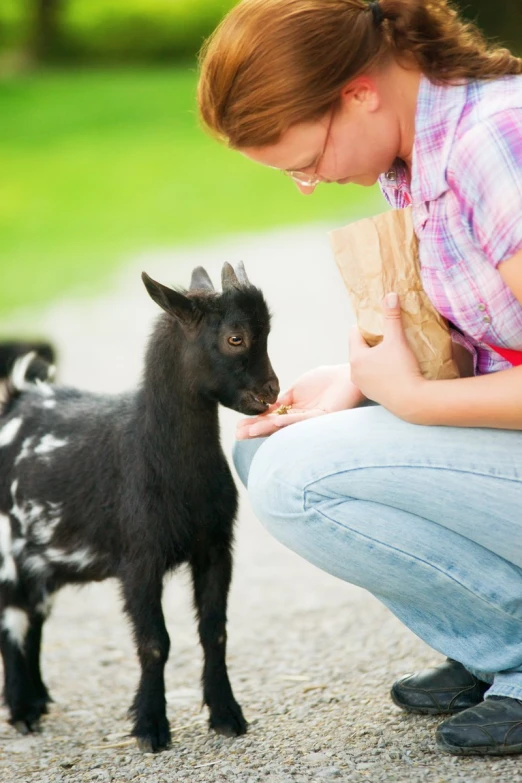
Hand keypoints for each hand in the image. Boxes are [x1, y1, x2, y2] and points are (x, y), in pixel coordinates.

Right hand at [236, 364, 364, 438]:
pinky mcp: (323, 417)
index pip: (271, 420)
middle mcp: (301, 420)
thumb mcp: (297, 389)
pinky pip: (302, 420)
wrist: (347, 376)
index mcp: (294, 413)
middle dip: (255, 430)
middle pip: (275, 427)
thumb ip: (283, 399)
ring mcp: (311, 421)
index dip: (255, 422)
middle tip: (237, 435)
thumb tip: (265, 407)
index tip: (238, 426)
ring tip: (249, 431)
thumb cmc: (326, 381)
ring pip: (285, 427)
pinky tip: (274, 421)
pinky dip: (287, 421)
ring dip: (266, 429)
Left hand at [348, 292, 425, 418]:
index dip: (366, 325)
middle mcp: (354, 372)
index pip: (354, 333)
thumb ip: (392, 317)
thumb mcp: (397, 340)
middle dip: (371, 341)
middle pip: (359, 349)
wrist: (412, 401)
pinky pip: (371, 377)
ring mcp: (362, 385)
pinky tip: (392, 369)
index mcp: (356, 357)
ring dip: (374, 357)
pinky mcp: (371, 394)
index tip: (378, 322)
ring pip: (365, 364)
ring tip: (390, 352)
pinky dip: (378, 371)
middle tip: (386, 335)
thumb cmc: (403, 369)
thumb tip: (390, 295)